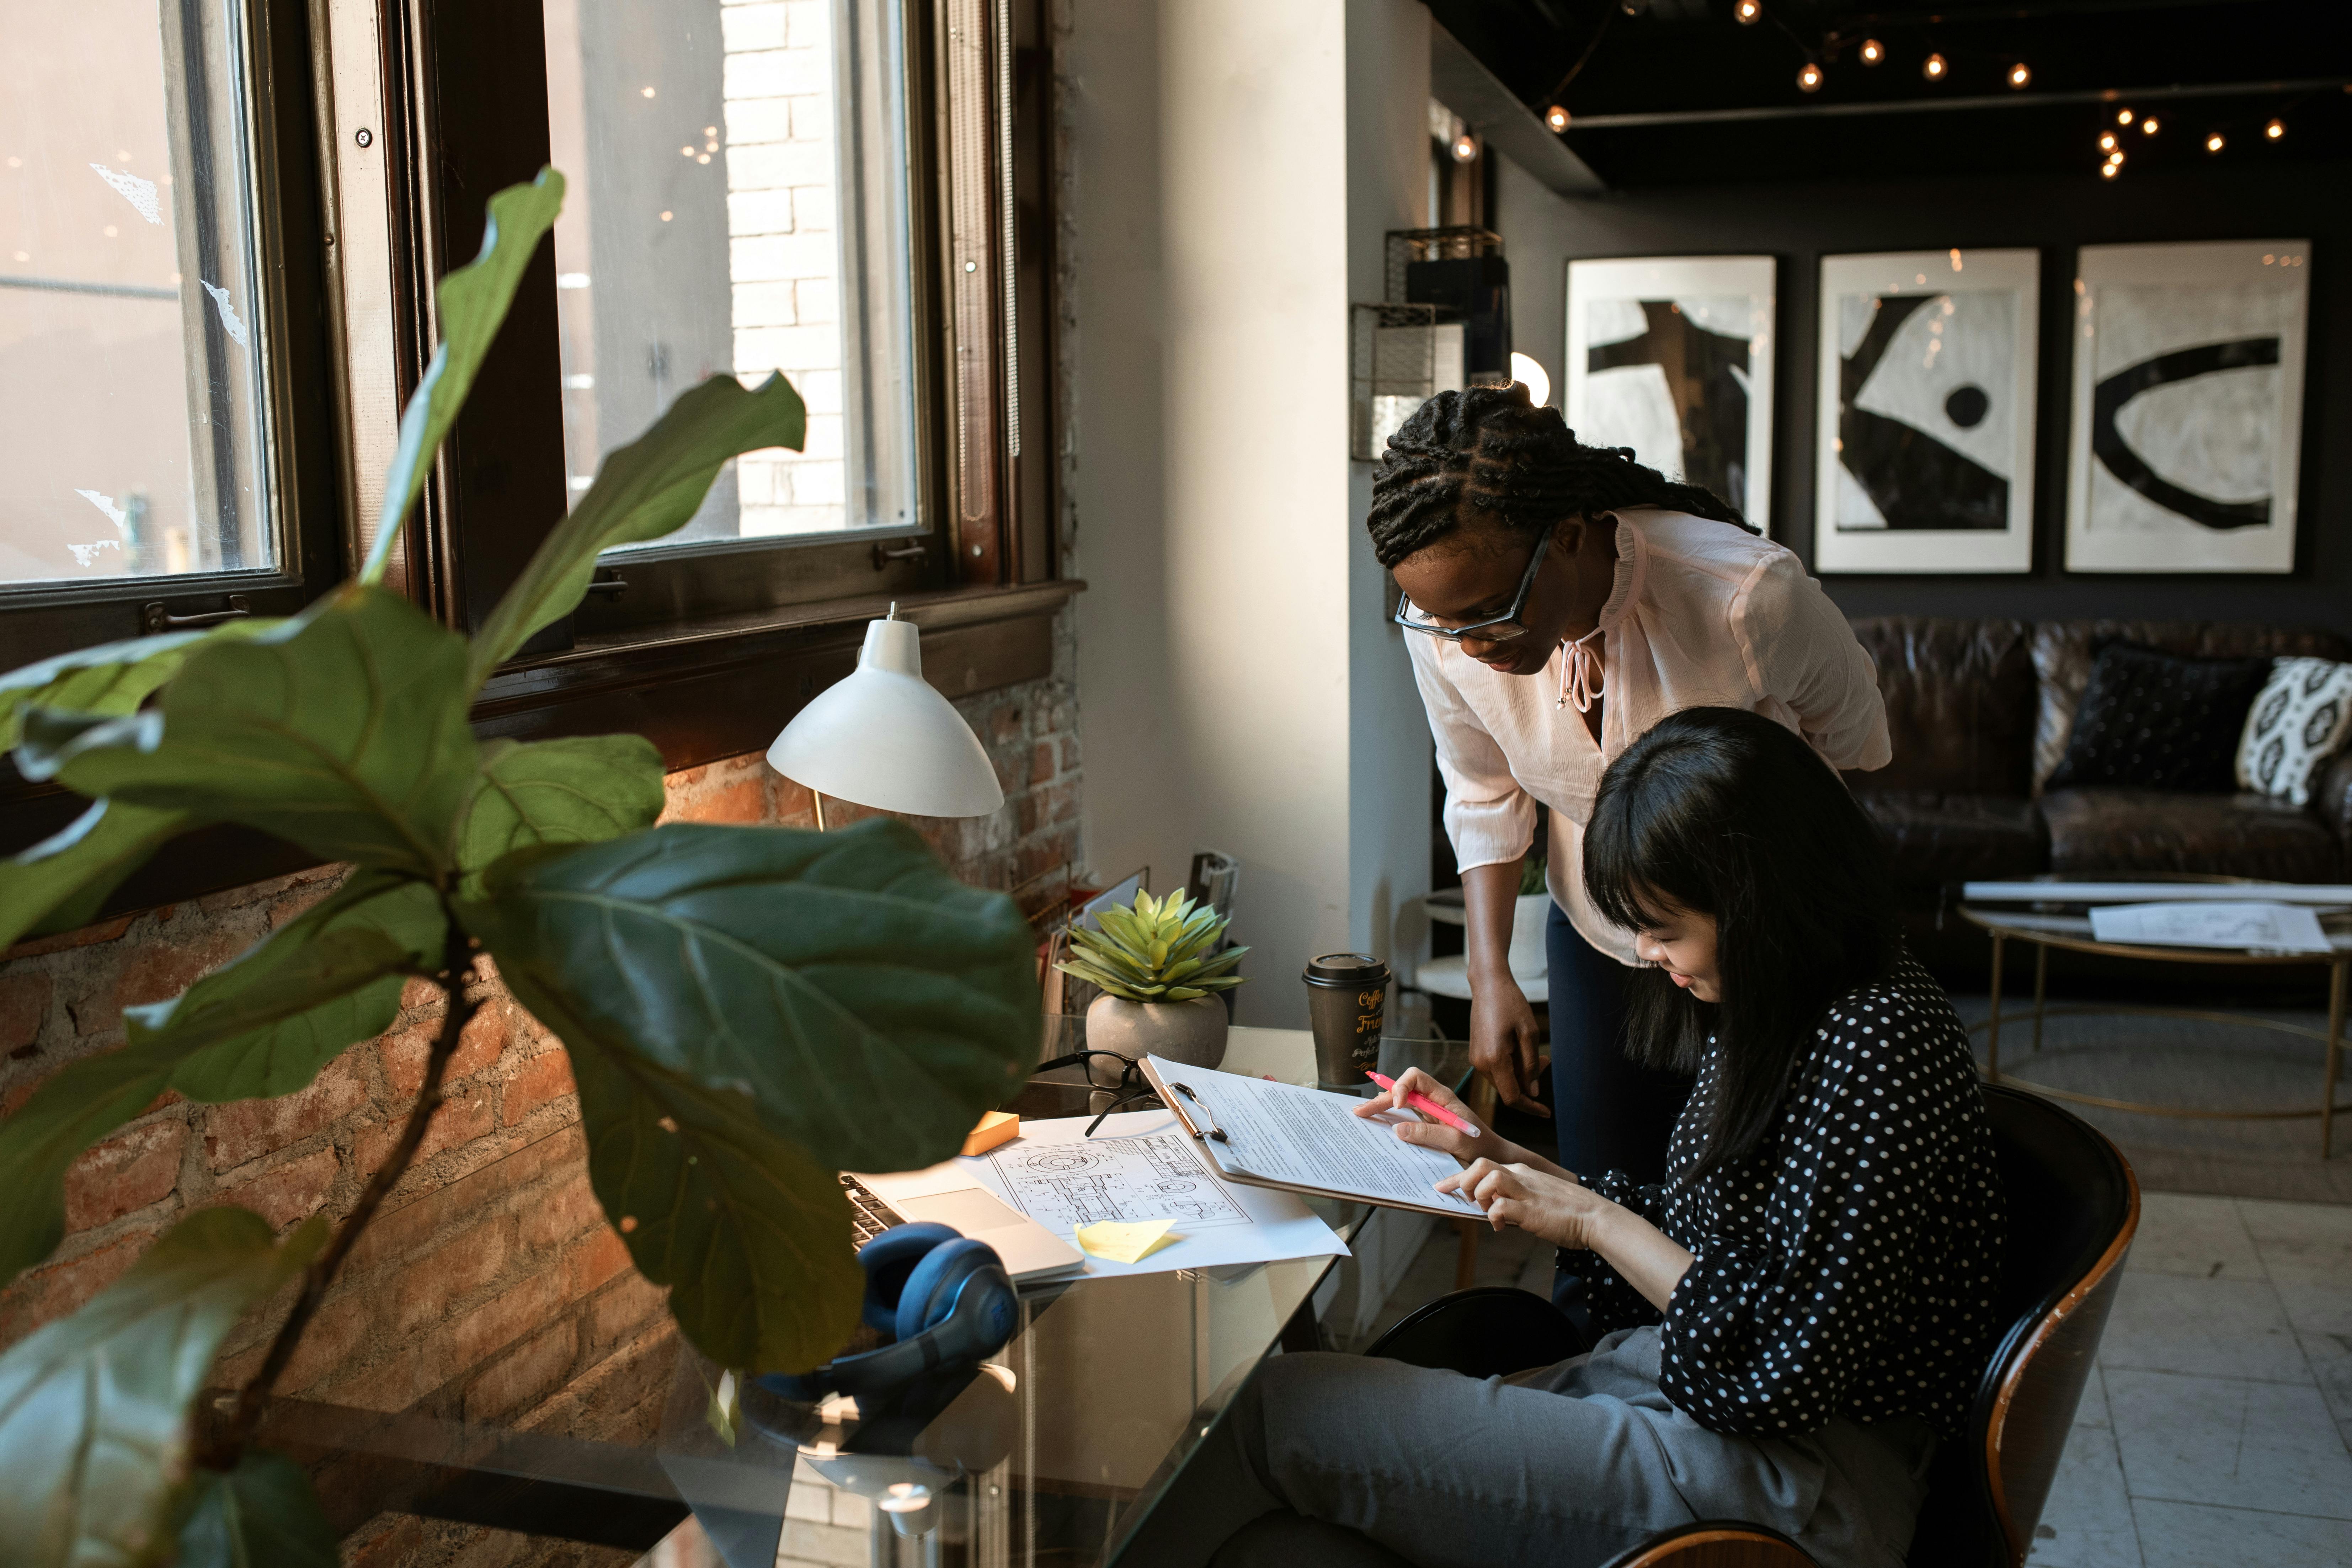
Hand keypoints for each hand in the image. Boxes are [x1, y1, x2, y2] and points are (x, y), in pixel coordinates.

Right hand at [1352, 1066, 1512, 1166]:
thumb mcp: (1455, 1139)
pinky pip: (1404, 1116)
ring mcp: (1428, 1111)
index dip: (1402, 1086)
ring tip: (1361, 1114)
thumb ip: (1428, 1133)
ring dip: (1381, 1106)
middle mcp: (1432, 1100)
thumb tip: (1398, 1129)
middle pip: (1402, 1089)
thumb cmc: (1479, 1145)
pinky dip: (1389, 1117)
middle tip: (1361, 1111)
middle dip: (1382, 1098)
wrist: (1491, 1156)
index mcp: (1441, 1096)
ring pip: (1400, 1101)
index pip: (1415, 1078)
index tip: (1397, 1104)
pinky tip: (1376, 1122)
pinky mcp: (1425, 1123)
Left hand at [1436, 1159, 1611, 1250]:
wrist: (1595, 1217)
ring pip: (1489, 1177)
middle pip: (1481, 1164)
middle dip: (1464, 1181)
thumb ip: (1516, 1198)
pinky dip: (1494, 1216)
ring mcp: (1527, 1192)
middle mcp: (1522, 1176)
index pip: (1484, 1165)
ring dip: (1480, 1195)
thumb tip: (1494, 1209)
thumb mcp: (1537, 1197)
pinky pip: (1502, 1206)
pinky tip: (1500, 1226)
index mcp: (1523, 1173)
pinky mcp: (1531, 1210)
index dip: (1459, 1177)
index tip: (1442, 1186)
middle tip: (1467, 1201)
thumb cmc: (1568, 1211)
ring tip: (1486, 1212)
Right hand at [1468, 976, 1550, 1118]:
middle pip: (1507, 1090)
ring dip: (1521, 1074)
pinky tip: (1521, 1050)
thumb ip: (1531, 1066)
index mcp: (1494, 1060)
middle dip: (1529, 1085)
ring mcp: (1476, 1059)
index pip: (1512, 1097)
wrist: (1487, 984)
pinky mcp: (1476, 1053)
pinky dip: (1512, 1067)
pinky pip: (1496, 1070)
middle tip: (1546, 1061)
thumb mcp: (1529, 1033)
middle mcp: (1481, 1064)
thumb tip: (1532, 1092)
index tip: (1547, 1112)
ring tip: (1538, 1054)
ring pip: (1503, 1081)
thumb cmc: (1511, 1003)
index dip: (1530, 1107)